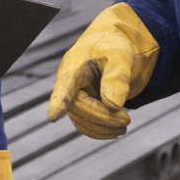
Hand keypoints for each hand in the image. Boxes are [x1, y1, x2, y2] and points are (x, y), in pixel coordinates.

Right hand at [47, 3, 158, 139]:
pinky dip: (100, 131)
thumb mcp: (120, 56)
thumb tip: (113, 106)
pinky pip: (85, 125)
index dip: (59, 101)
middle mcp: (68, 83)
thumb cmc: (113, 48)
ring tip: (124, 126)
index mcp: (74, 65)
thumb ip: (116, 78)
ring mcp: (72, 97)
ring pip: (81, 121)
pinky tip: (116, 129)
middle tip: (126, 121)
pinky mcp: (80, 107)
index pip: (65, 85)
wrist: (110, 49)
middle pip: (78, 108)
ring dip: (102, 128)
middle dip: (102, 118)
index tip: (53, 116)